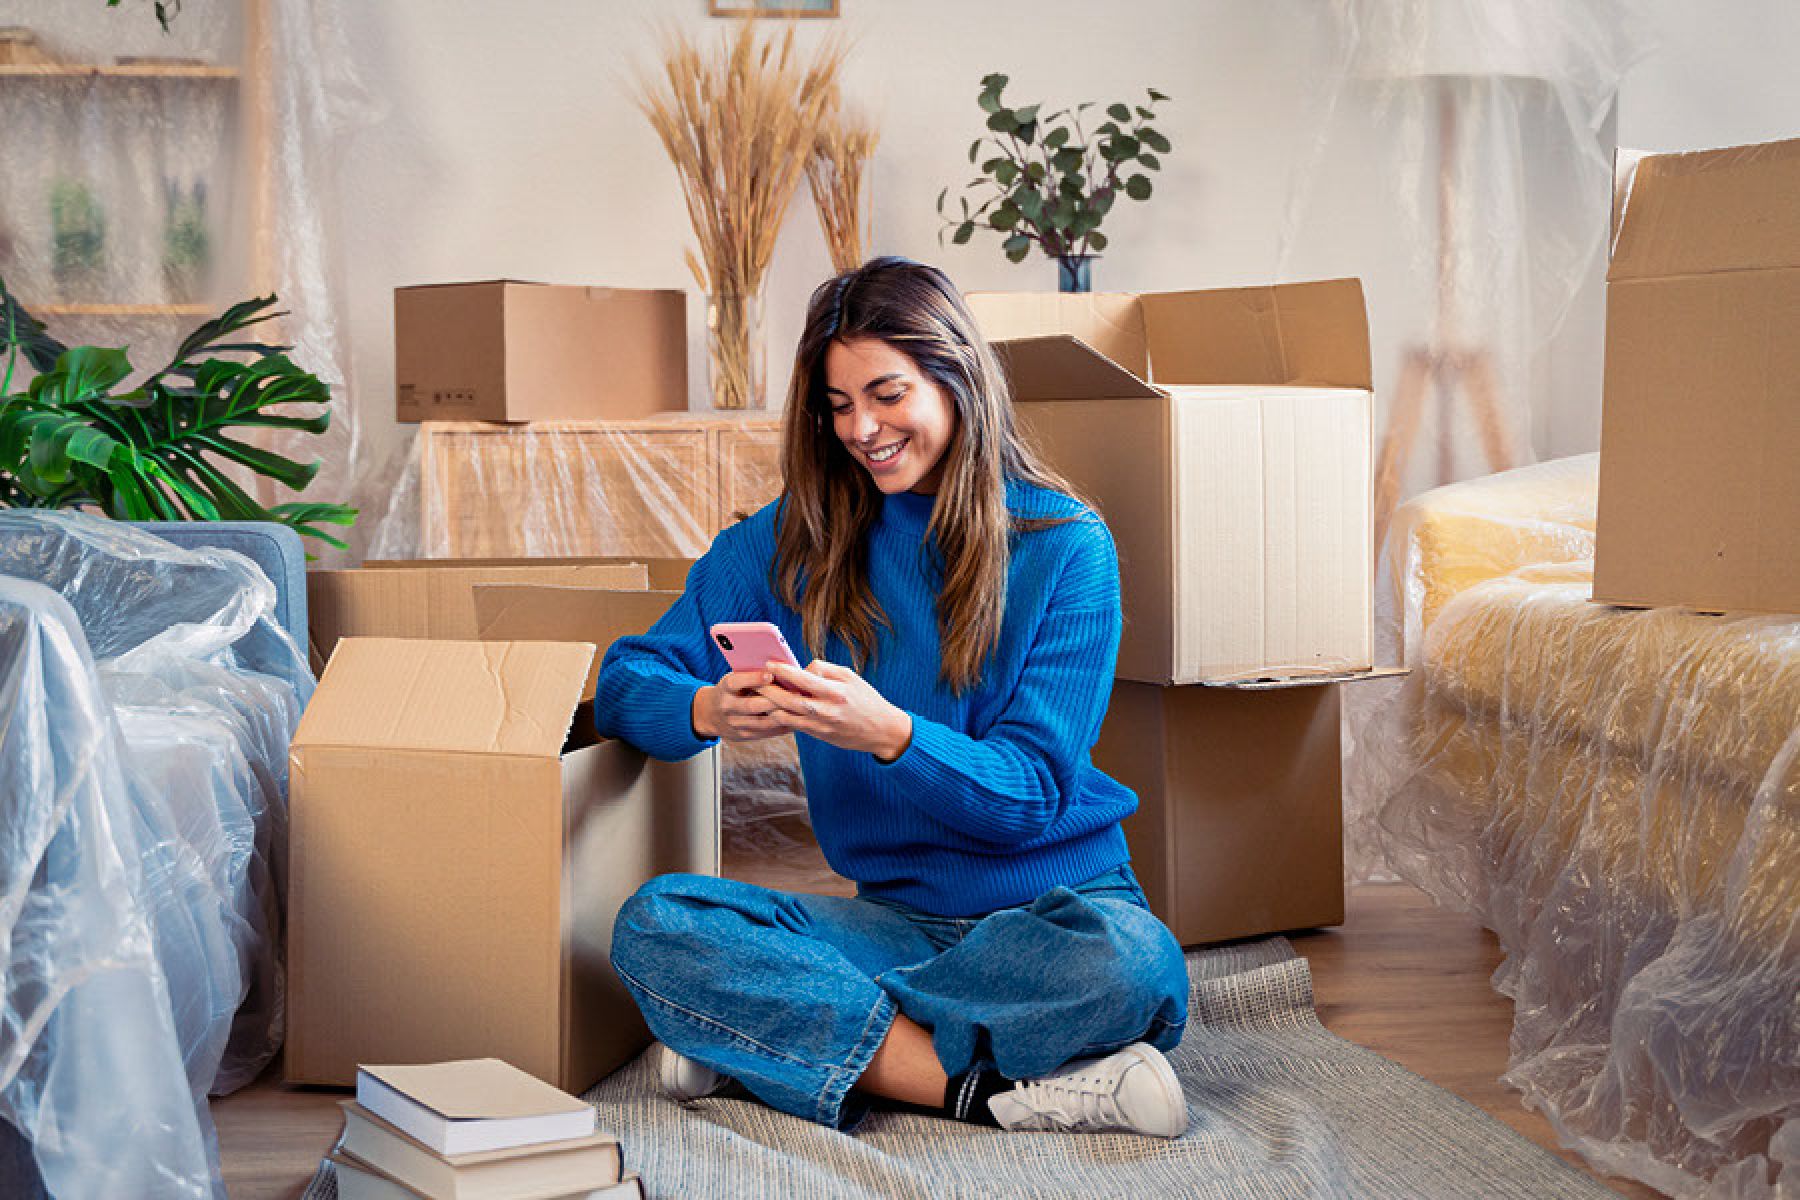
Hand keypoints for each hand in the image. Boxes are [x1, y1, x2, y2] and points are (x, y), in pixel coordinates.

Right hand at [691, 669, 789, 742]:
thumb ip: (751, 674)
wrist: (710, 713)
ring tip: (799, 710)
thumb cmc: (732, 690)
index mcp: (725, 688)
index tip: (770, 673)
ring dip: (782, 716)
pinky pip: (765, 733)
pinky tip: (794, 721)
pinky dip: (781, 727)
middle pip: (752, 705)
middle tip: (795, 694)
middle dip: (774, 700)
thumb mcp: (734, 678)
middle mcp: (727, 706)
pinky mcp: (742, 735)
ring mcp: (734, 723)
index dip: (753, 679)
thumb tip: (780, 667)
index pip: (737, 682)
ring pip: (761, 722)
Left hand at [759, 660, 913, 761]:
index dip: (784, 671)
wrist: (881, 730)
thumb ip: (826, 670)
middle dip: (770, 690)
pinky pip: (794, 726)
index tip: (769, 663)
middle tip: (755, 681)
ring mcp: (823, 725)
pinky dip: (780, 718)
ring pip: (789, 716)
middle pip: (791, 700)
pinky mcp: (820, 735)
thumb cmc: (866, 699)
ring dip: (770, 706)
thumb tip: (803, 669)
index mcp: (837, 691)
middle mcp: (828, 710)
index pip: (804, 679)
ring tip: (757, 696)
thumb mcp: (851, 677)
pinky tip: (771, 710)